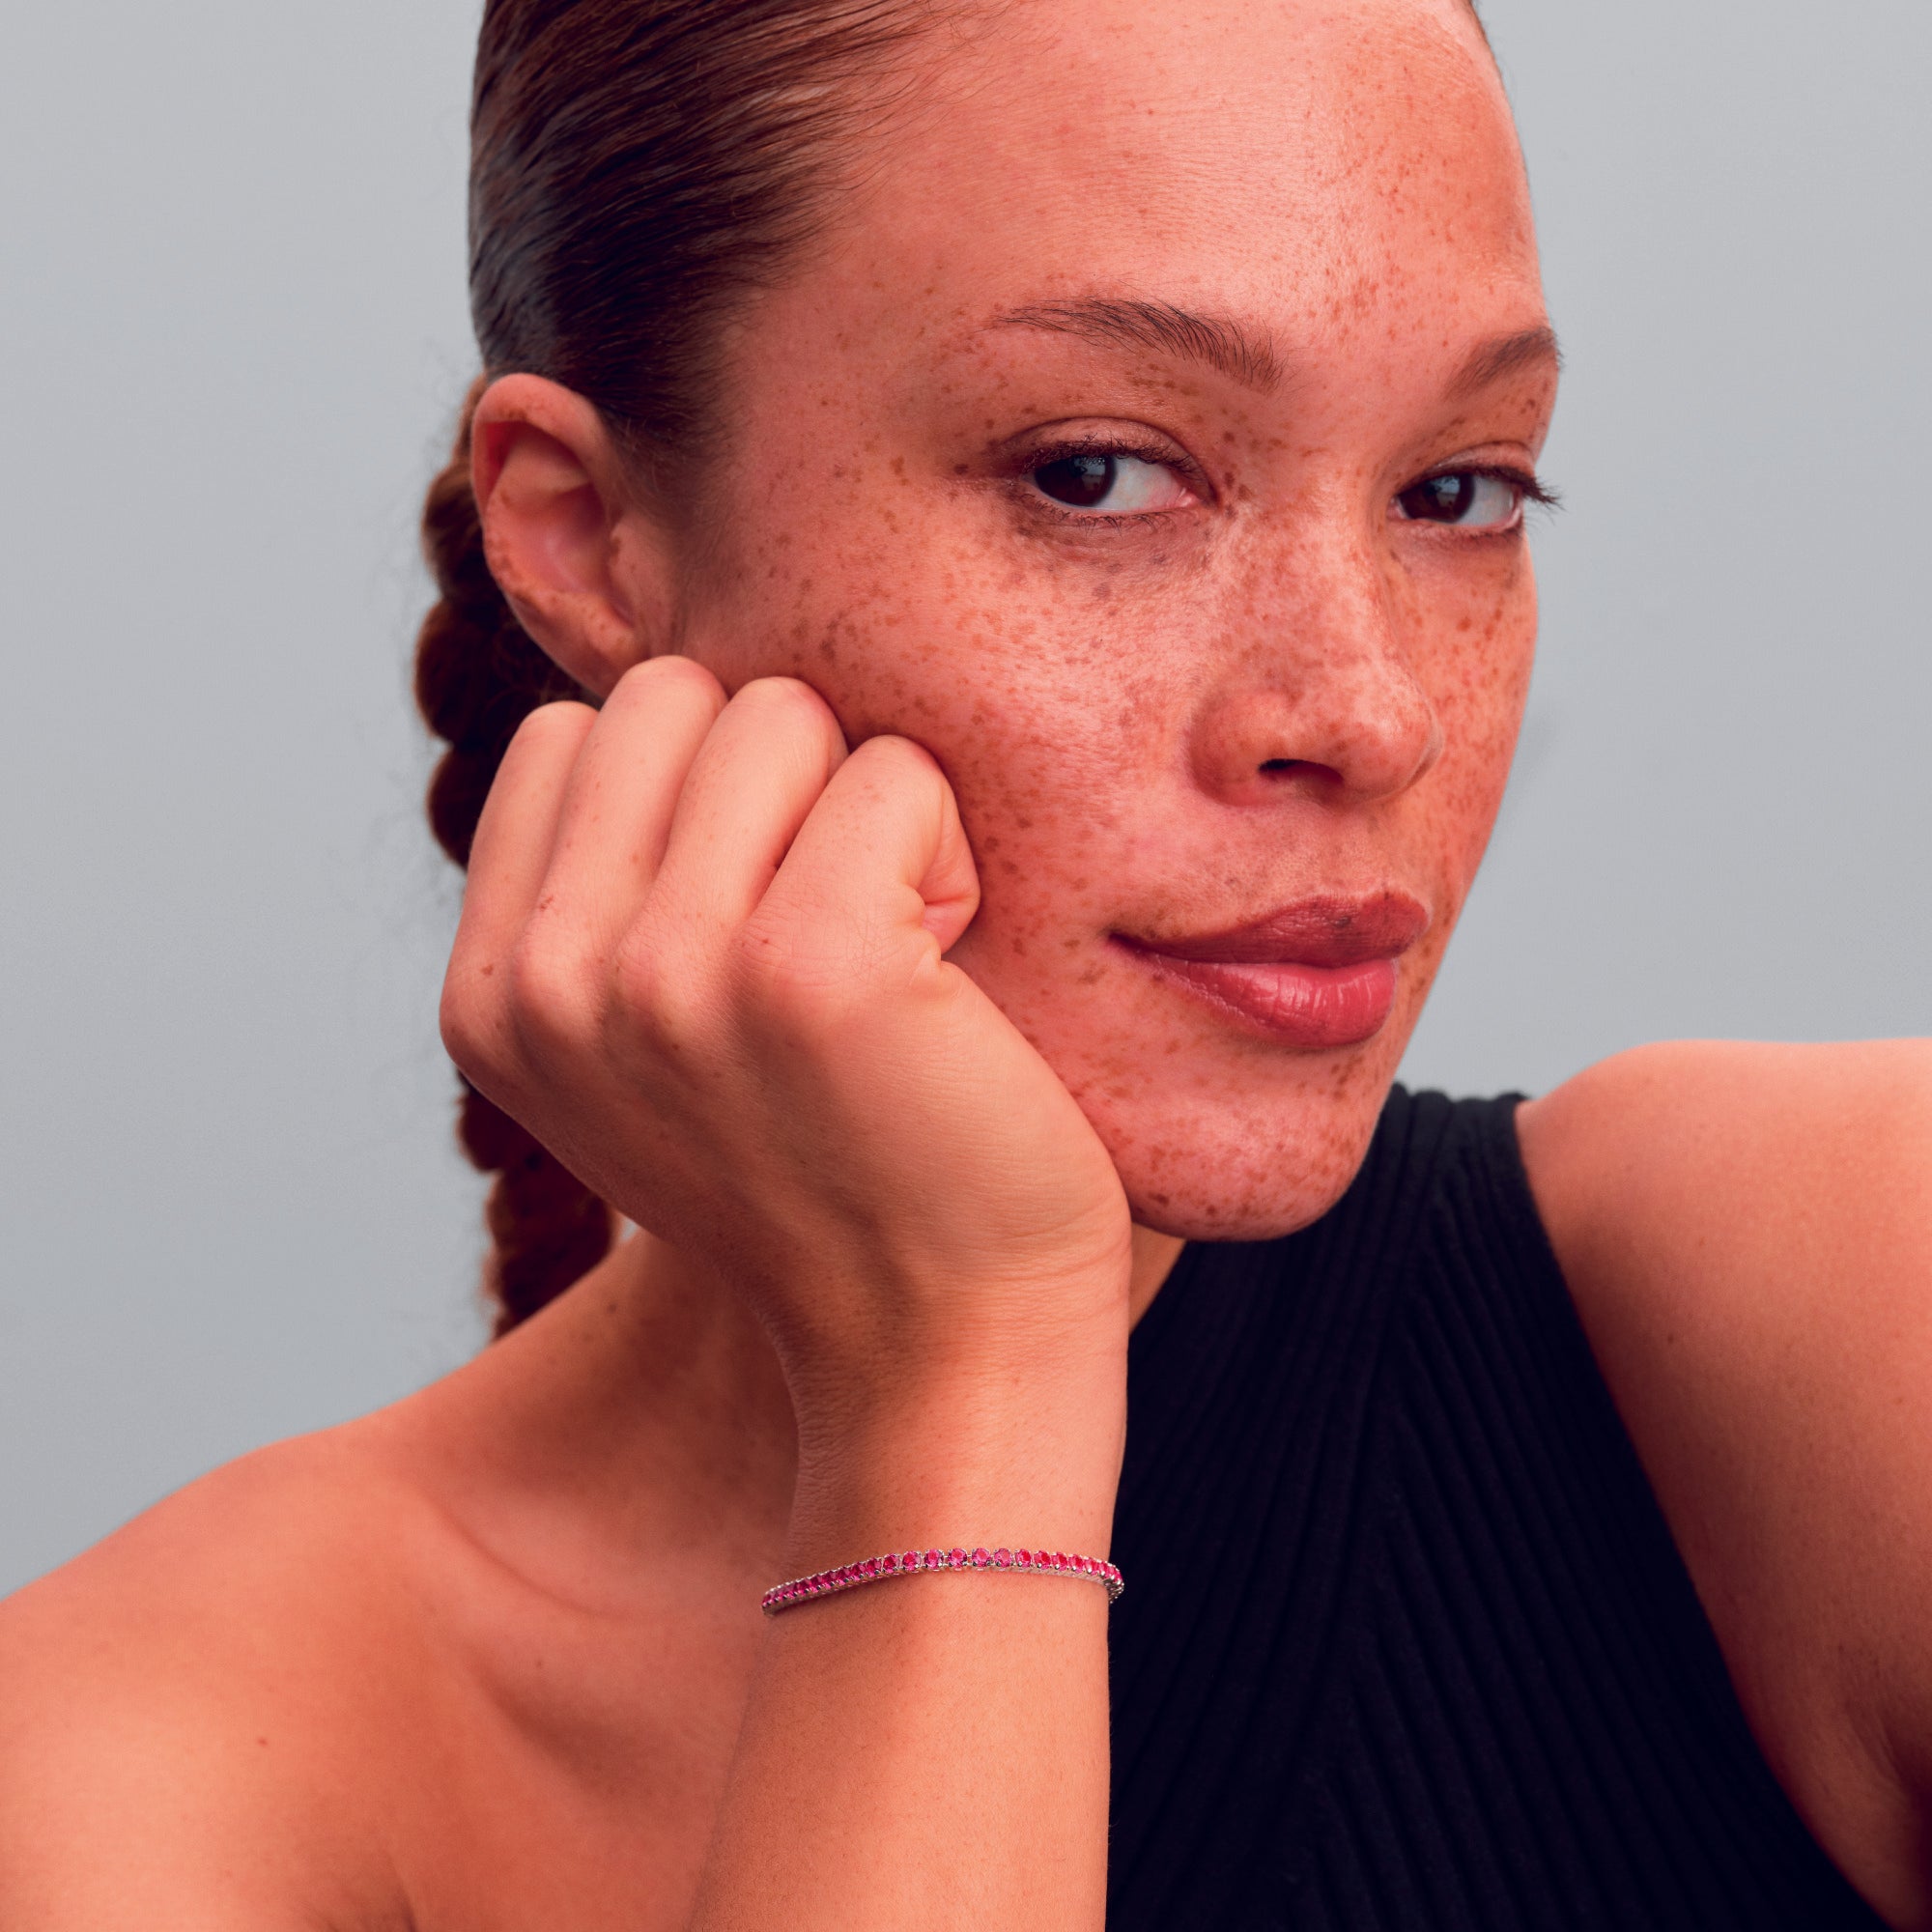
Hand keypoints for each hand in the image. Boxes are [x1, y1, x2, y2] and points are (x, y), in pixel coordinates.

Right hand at [440, 658, 1133, 1423]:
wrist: (943, 1344)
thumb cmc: (832, 1172)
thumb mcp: (650, 1048)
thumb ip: (604, 892)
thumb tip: (643, 695)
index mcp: (493, 999)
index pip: (577, 735)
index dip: (700, 800)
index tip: (753, 934)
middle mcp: (550, 985)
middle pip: (675, 695)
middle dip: (780, 782)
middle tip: (834, 934)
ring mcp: (666, 975)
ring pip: (785, 715)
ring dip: (867, 816)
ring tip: (889, 960)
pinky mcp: (805, 968)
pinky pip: (896, 774)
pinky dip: (950, 855)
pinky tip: (946, 984)